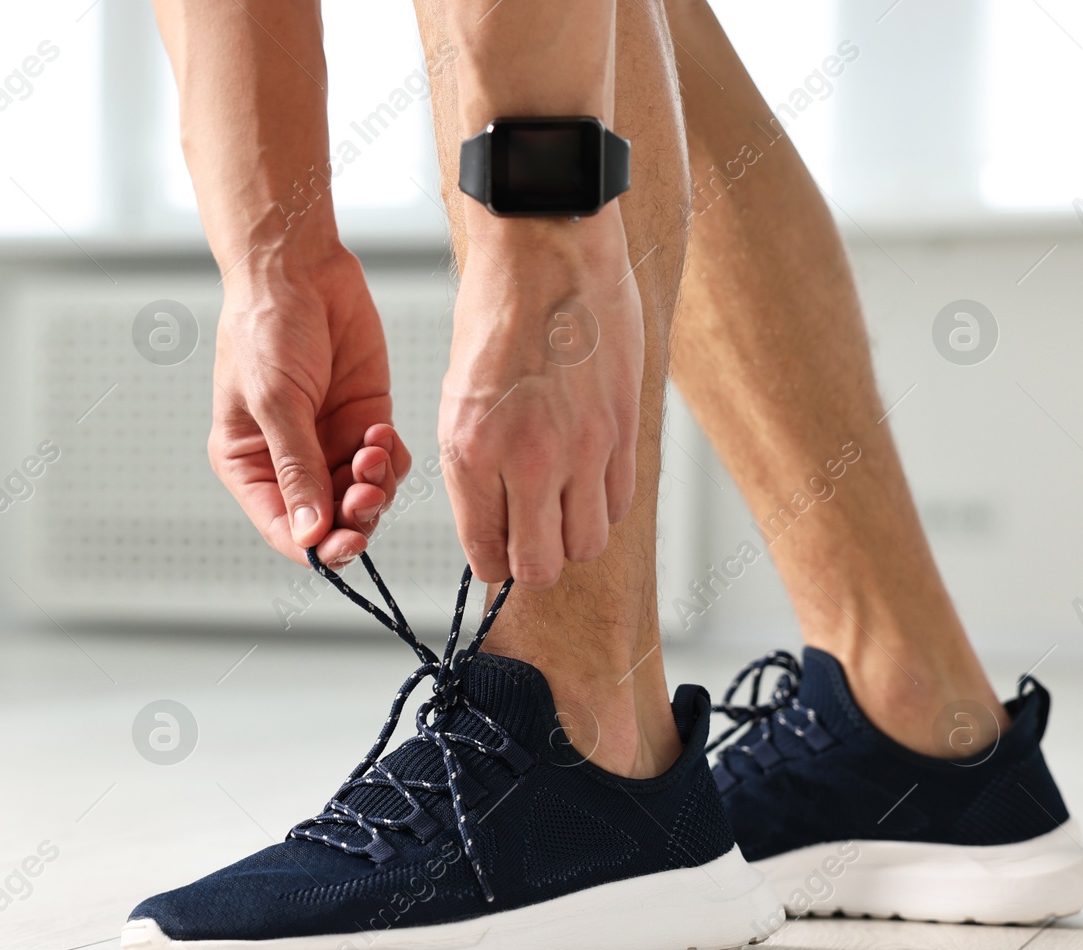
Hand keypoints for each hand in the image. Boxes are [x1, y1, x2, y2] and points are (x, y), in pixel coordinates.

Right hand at [211, 246, 412, 566]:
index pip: (284, 527)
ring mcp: (330, 442)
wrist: (299, 267)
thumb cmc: (266, 326)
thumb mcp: (276, 402)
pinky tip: (380, 430)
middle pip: (330, 521)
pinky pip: (388, 463)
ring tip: (372, 449)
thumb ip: (296, 469)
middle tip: (366, 493)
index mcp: (250, 464)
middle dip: (353, 515)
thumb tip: (309, 535)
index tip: (344, 541)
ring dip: (375, 487)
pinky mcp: (364, 419)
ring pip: (364, 497)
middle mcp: (291, 461)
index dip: (316, 545)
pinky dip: (392, 458)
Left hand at [439, 211, 641, 588]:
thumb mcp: (459, 397)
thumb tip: (495, 519)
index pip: (487, 554)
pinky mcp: (623, 429)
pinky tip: (589, 476)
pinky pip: (621, 502)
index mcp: (470, 452)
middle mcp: (528, 460)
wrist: (548, 249)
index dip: (493, 561)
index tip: (498, 548)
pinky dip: (604, 503)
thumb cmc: (496, 311)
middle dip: (534, 561)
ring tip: (562, 506)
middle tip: (531, 536)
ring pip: (588, 545)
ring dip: (573, 536)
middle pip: (542, 567)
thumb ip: (476, 466)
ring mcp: (583, 448)